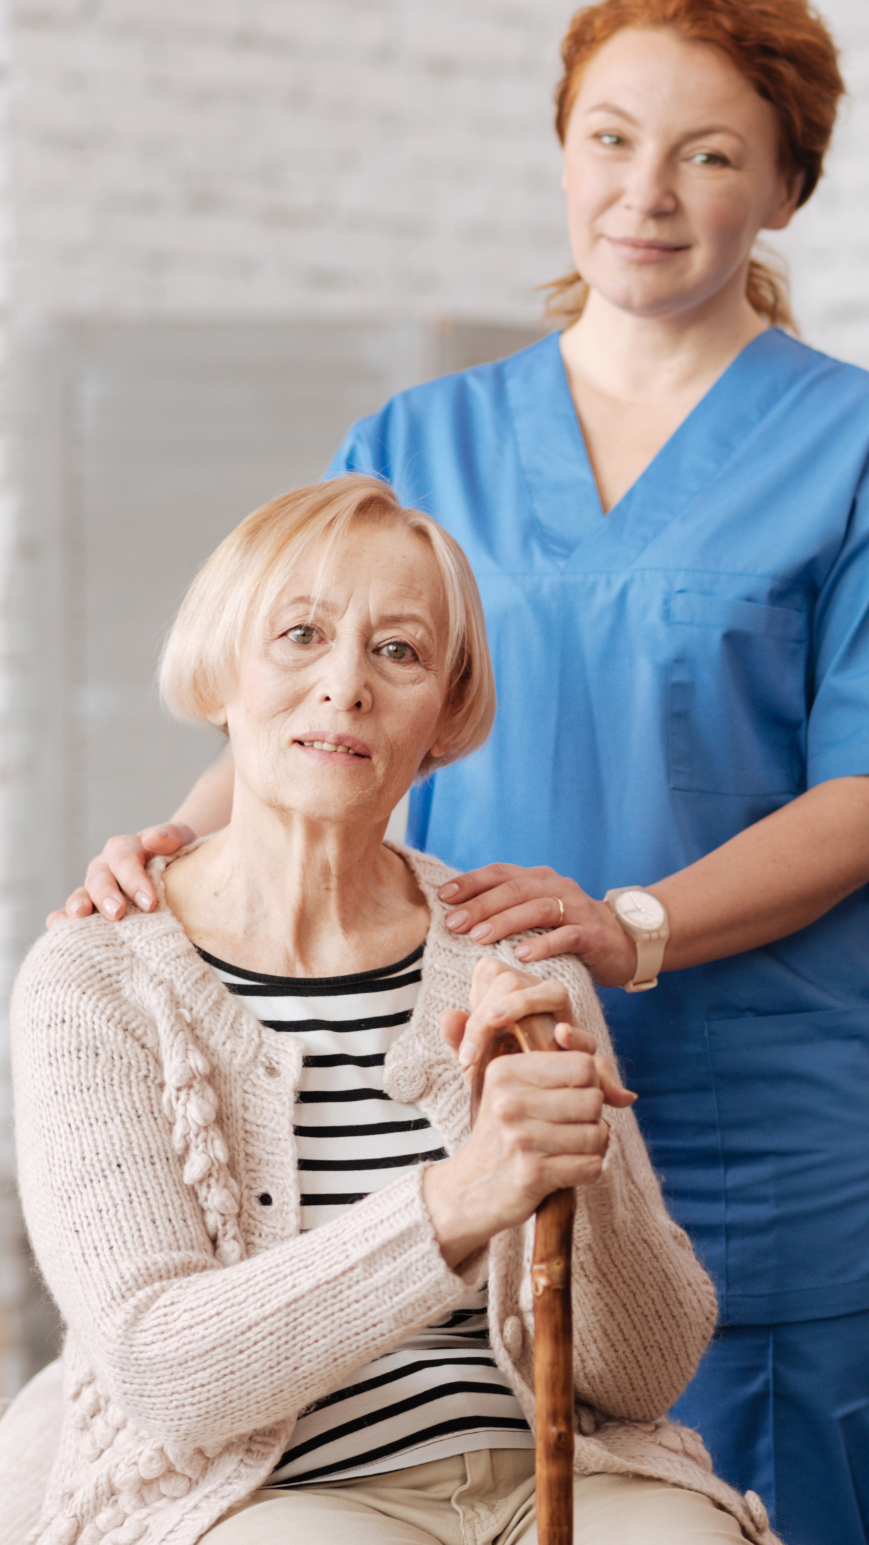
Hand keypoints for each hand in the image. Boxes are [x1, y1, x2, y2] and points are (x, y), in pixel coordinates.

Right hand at [46, 824, 195, 927]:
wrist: (171, 867)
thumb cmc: (175, 854)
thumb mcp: (180, 838)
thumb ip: (170, 835)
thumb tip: (152, 839)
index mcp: (124, 849)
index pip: (125, 860)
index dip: (134, 880)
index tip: (149, 903)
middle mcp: (104, 867)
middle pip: (99, 877)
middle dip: (106, 895)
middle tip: (116, 913)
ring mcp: (94, 888)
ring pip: (81, 893)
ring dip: (78, 904)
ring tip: (80, 916)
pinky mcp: (90, 907)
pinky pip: (70, 912)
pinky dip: (62, 919)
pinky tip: (59, 929)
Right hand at [425, 960, 635, 1267]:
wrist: (468, 1189)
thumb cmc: (503, 1134)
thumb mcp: (514, 1091)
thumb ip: (566, 1074)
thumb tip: (626, 1094)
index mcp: (504, 1071)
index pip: (583, 1065)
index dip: (588, 1084)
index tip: (570, 1098)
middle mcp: (509, 1101)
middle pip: (594, 1099)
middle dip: (592, 1118)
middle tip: (571, 1127)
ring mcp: (520, 1138)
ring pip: (597, 1134)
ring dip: (592, 1146)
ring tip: (568, 1148)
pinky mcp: (531, 1174)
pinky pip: (591, 1166)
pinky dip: (587, 1170)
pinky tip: (566, 1169)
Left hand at [438, 863, 637, 986]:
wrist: (624, 941)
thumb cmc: (568, 930)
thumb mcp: (537, 915)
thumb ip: (507, 910)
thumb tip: (456, 915)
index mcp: (538, 879)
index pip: (499, 873)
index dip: (470, 882)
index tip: (443, 896)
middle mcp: (556, 887)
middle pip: (514, 890)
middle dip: (480, 905)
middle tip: (453, 923)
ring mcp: (576, 909)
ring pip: (537, 909)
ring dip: (505, 922)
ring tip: (479, 937)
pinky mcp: (592, 934)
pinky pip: (566, 936)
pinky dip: (543, 944)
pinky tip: (521, 955)